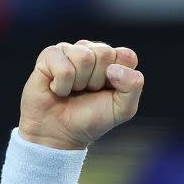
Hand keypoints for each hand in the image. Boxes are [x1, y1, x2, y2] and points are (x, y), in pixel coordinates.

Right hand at [18, 40, 143, 149]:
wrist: (60, 133)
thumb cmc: (92, 118)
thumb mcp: (123, 109)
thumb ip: (133, 86)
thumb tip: (114, 68)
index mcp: (114, 61)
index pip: (127, 56)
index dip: (120, 78)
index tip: (109, 91)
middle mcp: (92, 51)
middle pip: (105, 53)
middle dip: (98, 80)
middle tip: (88, 92)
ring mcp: (70, 50)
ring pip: (84, 57)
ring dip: (79, 83)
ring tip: (73, 91)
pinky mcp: (49, 55)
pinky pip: (63, 67)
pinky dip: (62, 86)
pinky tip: (58, 89)